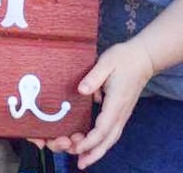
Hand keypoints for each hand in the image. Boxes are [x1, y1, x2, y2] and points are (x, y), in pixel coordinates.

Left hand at [72, 40, 152, 167]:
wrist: (142, 58)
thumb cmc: (123, 59)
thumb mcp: (106, 62)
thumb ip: (93, 77)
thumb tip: (81, 90)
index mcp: (116, 102)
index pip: (103, 128)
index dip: (90, 140)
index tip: (77, 147)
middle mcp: (121, 112)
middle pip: (108, 139)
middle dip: (93, 153)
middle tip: (79, 163)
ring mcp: (123, 113)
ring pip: (111, 138)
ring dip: (98, 151)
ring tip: (84, 161)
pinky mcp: (122, 111)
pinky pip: (112, 132)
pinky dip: (103, 142)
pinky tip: (94, 146)